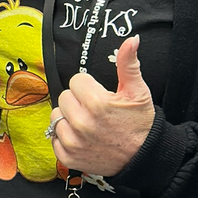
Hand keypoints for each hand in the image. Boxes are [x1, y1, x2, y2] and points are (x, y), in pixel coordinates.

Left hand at [51, 37, 154, 178]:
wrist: (143, 157)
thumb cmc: (140, 124)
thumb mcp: (138, 91)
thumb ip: (128, 64)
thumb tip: (131, 40)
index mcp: (97, 103)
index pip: (75, 81)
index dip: (88, 86)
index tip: (98, 95)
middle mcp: (82, 123)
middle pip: (64, 97)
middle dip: (77, 101)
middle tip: (94, 110)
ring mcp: (73, 142)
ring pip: (56, 116)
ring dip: (68, 118)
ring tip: (87, 123)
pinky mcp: (68, 157)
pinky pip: (53, 138)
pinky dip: (64, 137)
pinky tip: (81, 137)